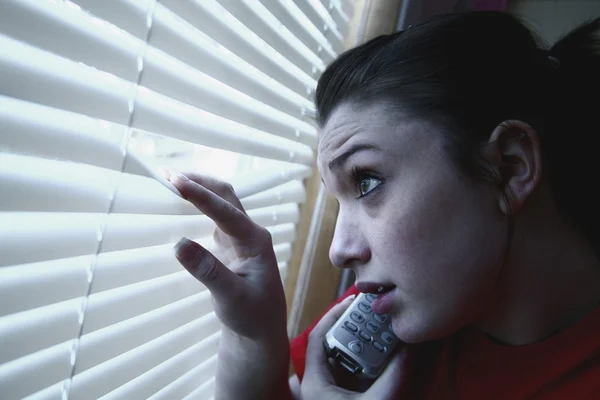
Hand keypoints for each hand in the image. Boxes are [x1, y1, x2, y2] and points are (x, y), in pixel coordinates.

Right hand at [168, 171, 286, 341]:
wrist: (260, 332)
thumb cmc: (252, 316)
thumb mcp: (231, 297)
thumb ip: (208, 271)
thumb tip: (179, 244)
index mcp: (256, 241)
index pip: (227, 211)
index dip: (201, 195)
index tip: (176, 181)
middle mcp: (250, 233)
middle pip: (226, 196)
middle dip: (199, 181)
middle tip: (167, 173)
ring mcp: (240, 237)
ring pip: (220, 204)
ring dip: (198, 189)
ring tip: (170, 179)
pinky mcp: (230, 245)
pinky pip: (214, 217)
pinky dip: (198, 205)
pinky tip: (182, 201)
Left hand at [301, 296, 410, 399]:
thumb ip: (393, 375)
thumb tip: (409, 347)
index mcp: (315, 381)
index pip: (317, 337)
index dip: (333, 315)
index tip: (352, 302)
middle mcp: (320, 382)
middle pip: (333, 344)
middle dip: (353, 328)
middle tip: (371, 313)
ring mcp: (332, 390)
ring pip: (345, 358)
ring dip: (362, 345)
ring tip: (380, 329)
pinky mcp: (345, 398)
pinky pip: (354, 373)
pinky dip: (368, 362)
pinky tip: (384, 355)